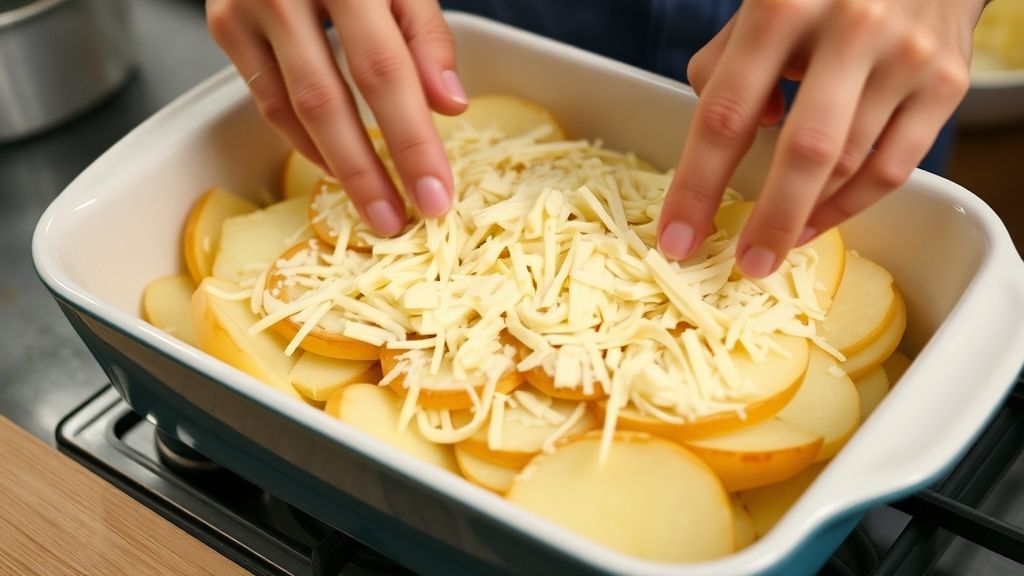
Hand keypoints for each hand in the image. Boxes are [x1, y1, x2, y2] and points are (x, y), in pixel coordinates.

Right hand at [206, 0, 466, 235]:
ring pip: (290, 107)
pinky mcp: (223, 24)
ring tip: (374, 207)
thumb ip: (426, 33)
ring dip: (335, 165)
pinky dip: (303, 138)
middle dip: (368, 172)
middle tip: (399, 223)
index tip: (436, 195)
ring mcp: (245, 7)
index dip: (412, 140)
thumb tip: (450, 106)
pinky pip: (265, 98)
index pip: (384, 72)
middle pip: (328, 101)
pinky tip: (335, 164)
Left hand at [658, 0, 982, 276]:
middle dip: (770, 221)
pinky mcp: (946, 81)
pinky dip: (852, 204)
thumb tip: (741, 130)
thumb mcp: (760, 5)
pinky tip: (818, 219)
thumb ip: (727, 62)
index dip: (696, 185)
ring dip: (806, 215)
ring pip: (851, 164)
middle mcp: (850, 27)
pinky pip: (896, 167)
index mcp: (781, 6)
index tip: (677, 237)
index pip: (725, 114)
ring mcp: (905, 55)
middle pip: (804, 151)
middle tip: (746, 265)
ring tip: (775, 241)